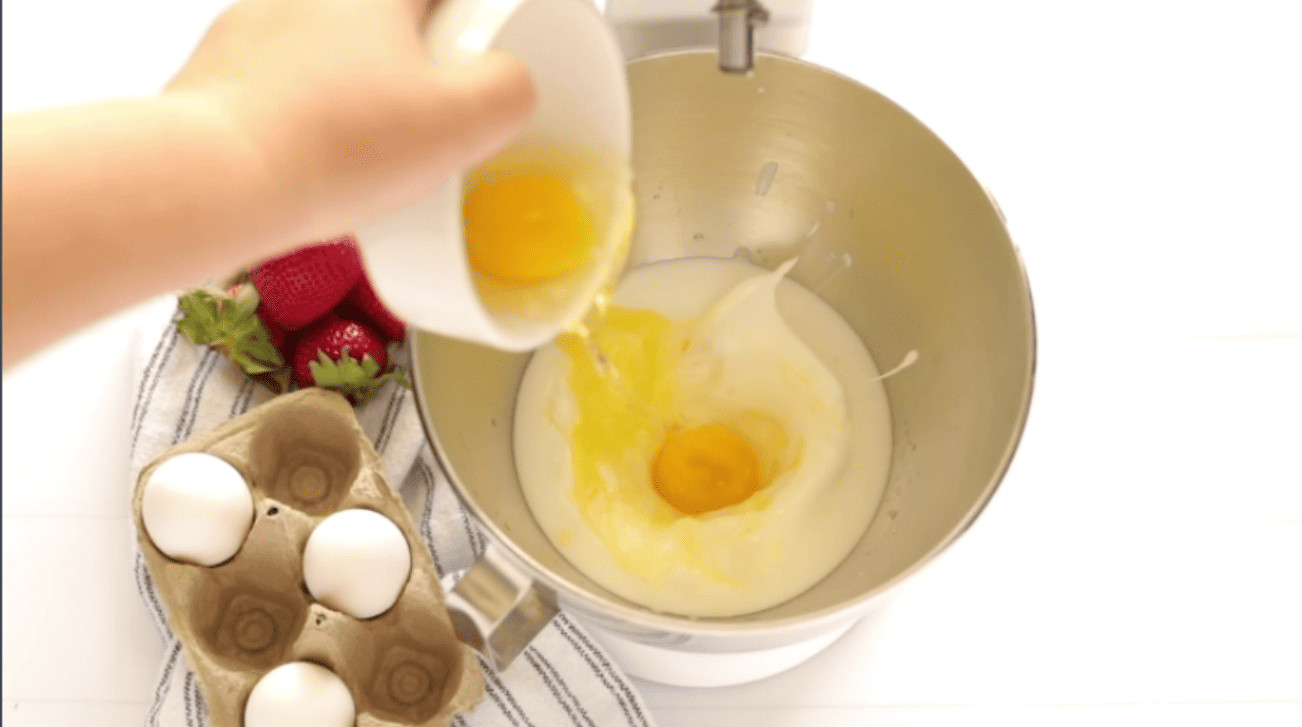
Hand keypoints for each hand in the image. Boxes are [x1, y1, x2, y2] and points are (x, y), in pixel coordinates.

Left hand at [167, 0, 536, 239]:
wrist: (216, 179)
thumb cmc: (338, 144)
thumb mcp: (465, 121)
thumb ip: (508, 89)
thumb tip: (508, 83)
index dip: (465, 19)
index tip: (474, 48)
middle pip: (383, 15)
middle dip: (411, 52)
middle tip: (432, 106)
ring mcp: (253, 24)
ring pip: (328, 42)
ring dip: (356, 79)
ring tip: (372, 142)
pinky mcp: (217, 68)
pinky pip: (282, 78)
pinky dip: (308, 108)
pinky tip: (318, 157)